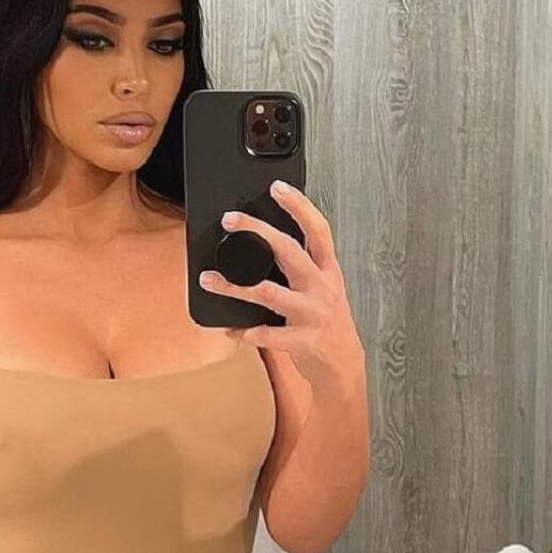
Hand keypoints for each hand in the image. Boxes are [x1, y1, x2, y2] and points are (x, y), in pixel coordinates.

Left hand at [198, 180, 363, 384]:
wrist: (343, 365)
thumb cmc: (328, 322)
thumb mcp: (324, 288)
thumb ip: (303, 267)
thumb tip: (266, 243)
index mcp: (328, 270)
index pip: (318, 230)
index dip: (299, 206)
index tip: (278, 187)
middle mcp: (322, 287)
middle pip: (288, 250)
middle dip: (257, 231)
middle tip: (230, 220)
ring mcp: (312, 313)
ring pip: (267, 291)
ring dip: (233, 286)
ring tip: (208, 280)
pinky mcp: (301, 340)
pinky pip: (265, 333)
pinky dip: (243, 331)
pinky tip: (230, 329)